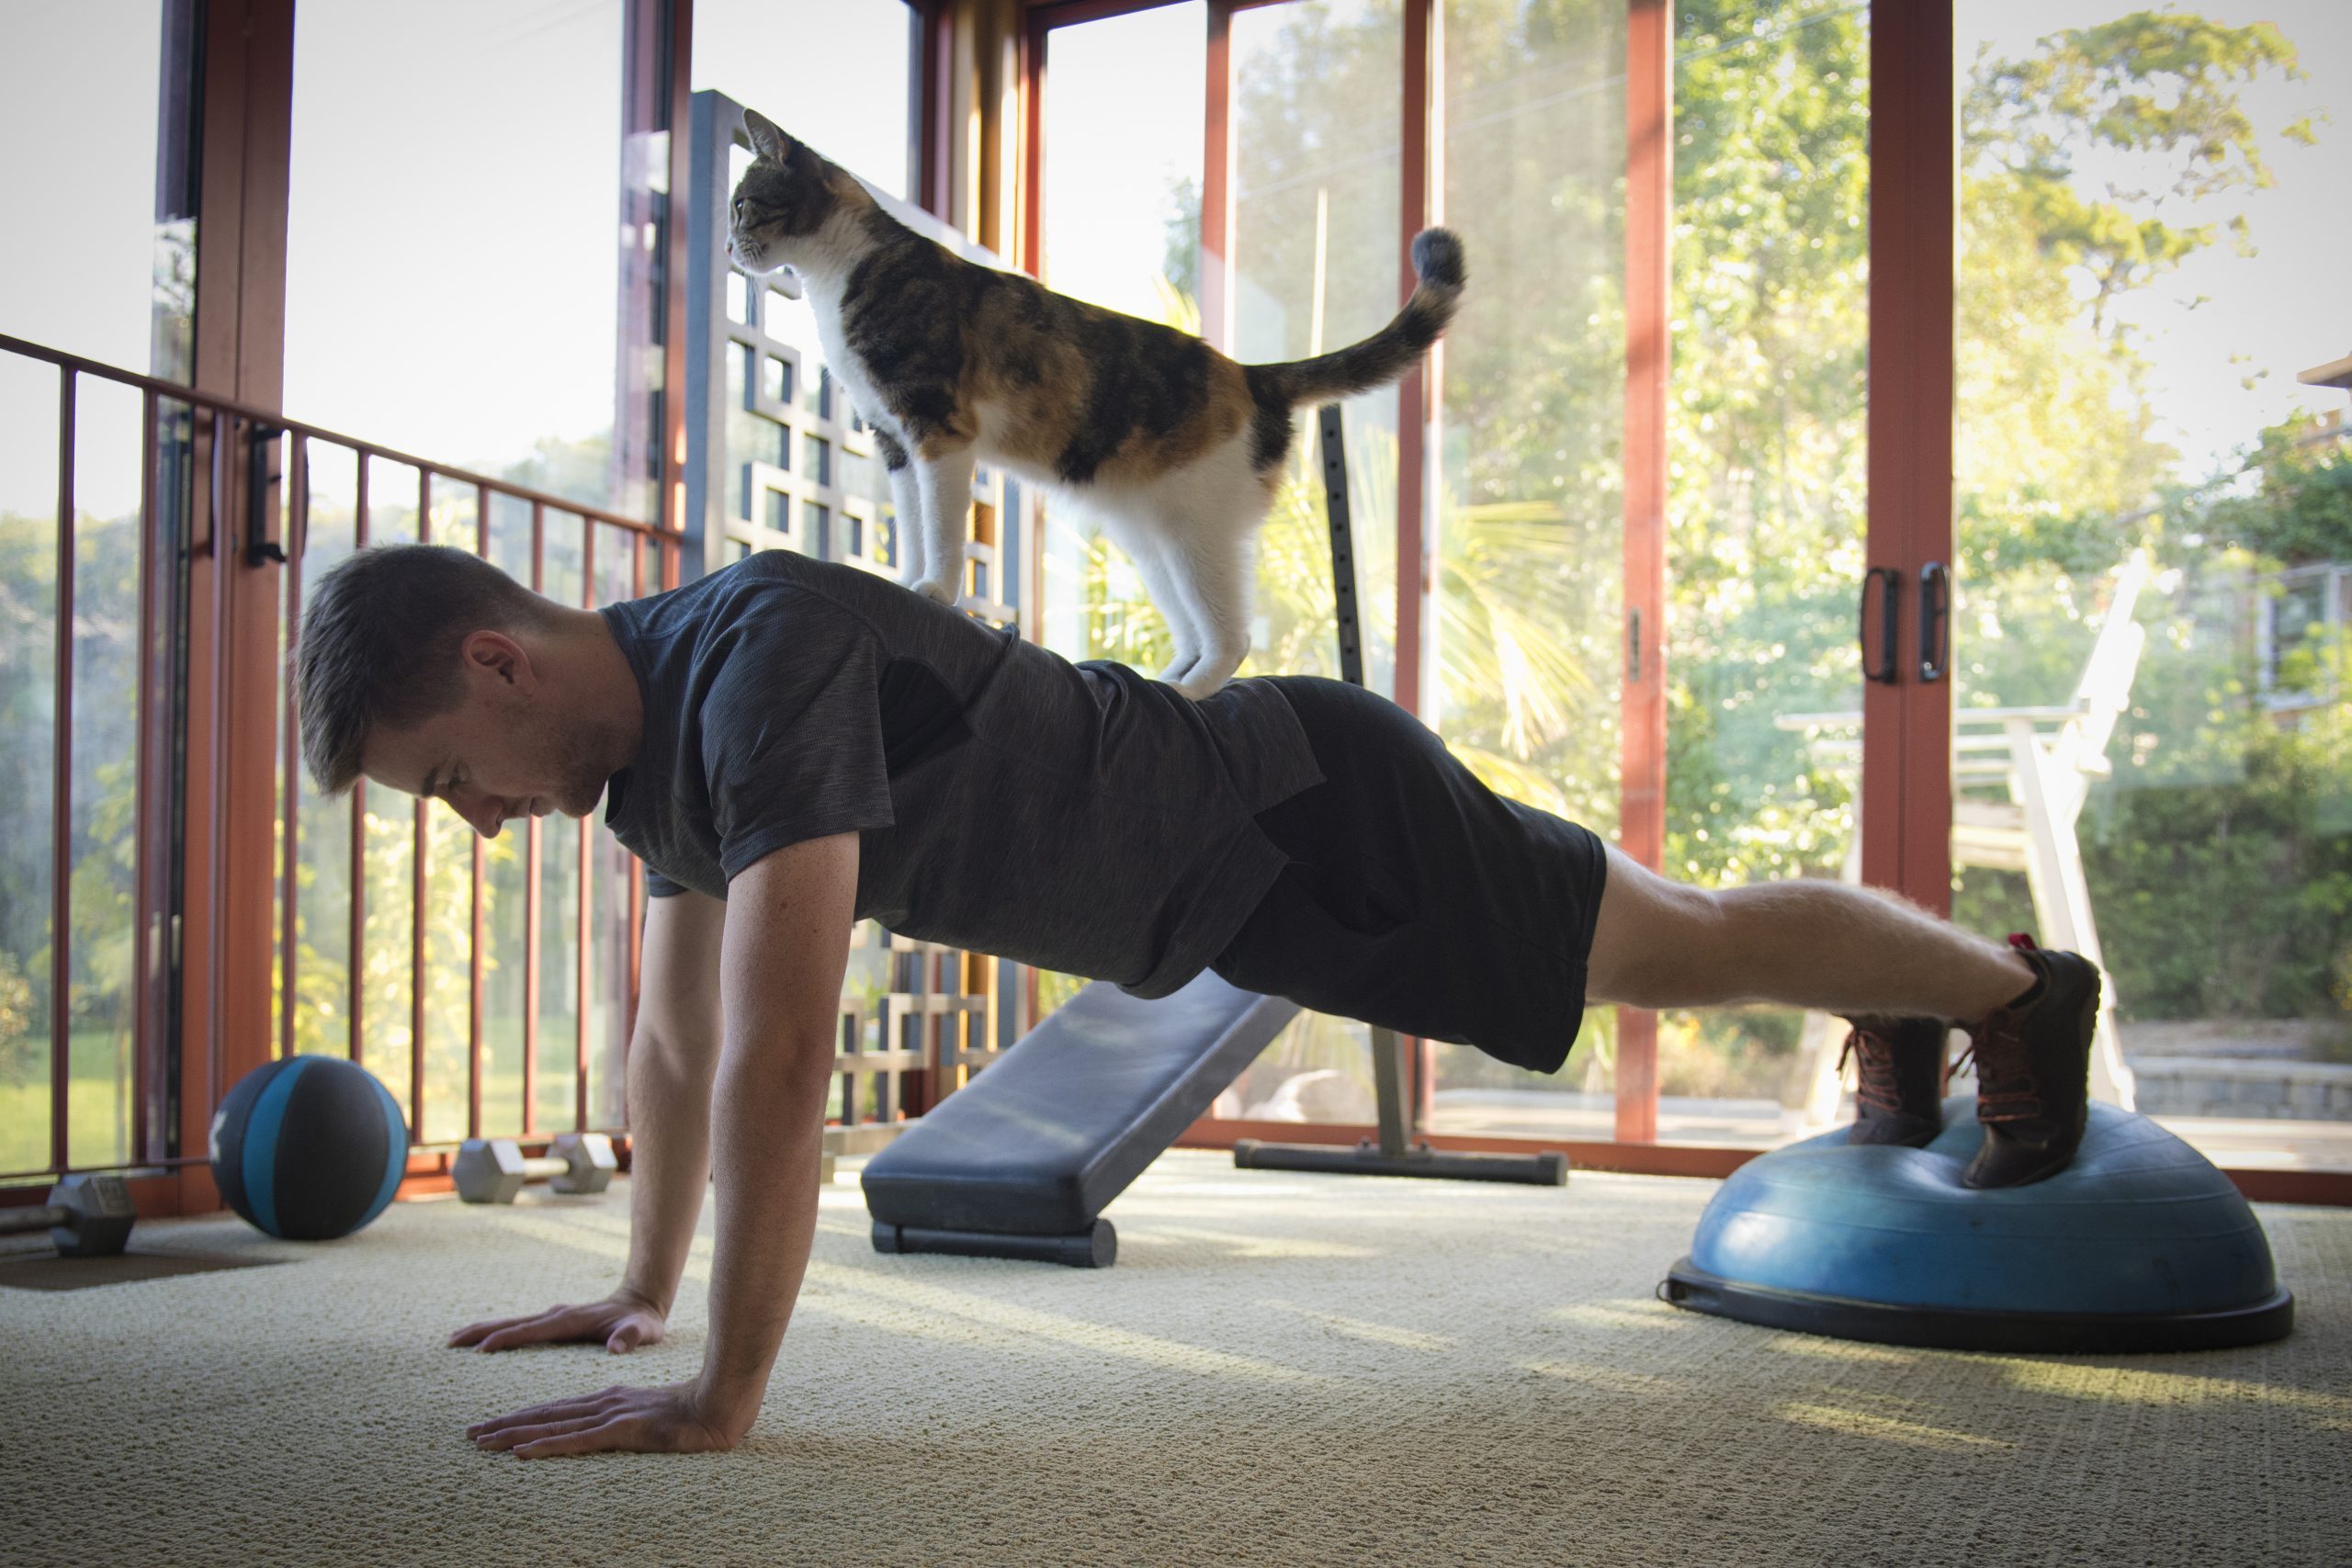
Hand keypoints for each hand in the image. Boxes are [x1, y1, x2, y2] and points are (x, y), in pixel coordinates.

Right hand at [448, 1289, 667, 1354]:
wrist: (642, 1301)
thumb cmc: (641, 1322)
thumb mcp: (642, 1331)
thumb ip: (630, 1339)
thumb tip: (615, 1348)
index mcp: (570, 1320)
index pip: (532, 1330)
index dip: (506, 1340)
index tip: (480, 1350)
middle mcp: (557, 1315)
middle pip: (511, 1323)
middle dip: (481, 1331)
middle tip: (450, 1342)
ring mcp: (553, 1317)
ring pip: (511, 1323)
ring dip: (483, 1330)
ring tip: (454, 1340)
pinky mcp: (554, 1322)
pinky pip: (520, 1327)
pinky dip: (497, 1332)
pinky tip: (483, 1341)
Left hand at [466, 1379, 741, 1458]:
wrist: (723, 1403)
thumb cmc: (694, 1412)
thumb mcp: (652, 1416)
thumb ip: (628, 1420)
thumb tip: (613, 1429)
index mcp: (610, 1398)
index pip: (557, 1409)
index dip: (522, 1416)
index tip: (492, 1426)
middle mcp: (604, 1402)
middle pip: (545, 1414)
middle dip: (505, 1423)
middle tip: (470, 1433)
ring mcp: (612, 1415)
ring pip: (552, 1425)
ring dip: (513, 1433)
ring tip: (481, 1442)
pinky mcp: (624, 1430)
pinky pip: (577, 1441)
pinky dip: (546, 1445)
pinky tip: (522, 1451)